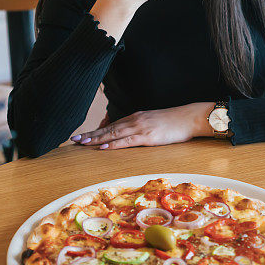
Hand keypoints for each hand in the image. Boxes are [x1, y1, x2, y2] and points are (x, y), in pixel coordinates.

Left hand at [70, 103, 214, 149]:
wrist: (190, 117)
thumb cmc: (175, 122)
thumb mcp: (155, 123)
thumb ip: (142, 128)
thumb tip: (132, 136)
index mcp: (136, 117)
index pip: (112, 125)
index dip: (96, 131)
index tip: (83, 136)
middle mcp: (135, 120)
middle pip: (108, 129)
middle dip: (91, 135)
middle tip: (74, 140)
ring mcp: (141, 128)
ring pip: (114, 134)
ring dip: (97, 139)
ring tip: (83, 143)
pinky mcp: (148, 136)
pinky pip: (127, 141)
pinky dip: (113, 144)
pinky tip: (103, 147)